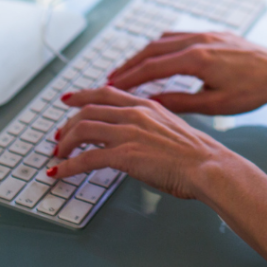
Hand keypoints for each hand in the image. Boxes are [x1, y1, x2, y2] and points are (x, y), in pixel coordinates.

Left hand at [50, 86, 229, 197]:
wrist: (208, 165)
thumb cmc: (197, 154)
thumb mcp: (172, 127)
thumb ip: (151, 126)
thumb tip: (136, 135)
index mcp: (147, 105)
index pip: (107, 93)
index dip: (83, 94)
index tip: (69, 99)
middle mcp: (135, 113)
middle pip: (89, 109)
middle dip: (67, 123)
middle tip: (58, 136)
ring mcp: (129, 133)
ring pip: (83, 129)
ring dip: (65, 143)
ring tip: (58, 156)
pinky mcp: (125, 155)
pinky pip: (86, 158)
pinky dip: (68, 166)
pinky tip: (59, 173)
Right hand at [106, 31, 266, 114]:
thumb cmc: (254, 90)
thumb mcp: (215, 105)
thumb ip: (180, 102)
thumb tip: (150, 104)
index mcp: (198, 59)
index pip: (152, 66)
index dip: (128, 78)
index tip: (109, 87)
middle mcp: (199, 40)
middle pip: (153, 49)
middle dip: (129, 64)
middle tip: (110, 79)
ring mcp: (206, 34)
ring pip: (165, 39)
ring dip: (143, 53)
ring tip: (127, 69)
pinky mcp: (214, 33)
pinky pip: (179, 34)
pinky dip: (162, 44)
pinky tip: (156, 54)